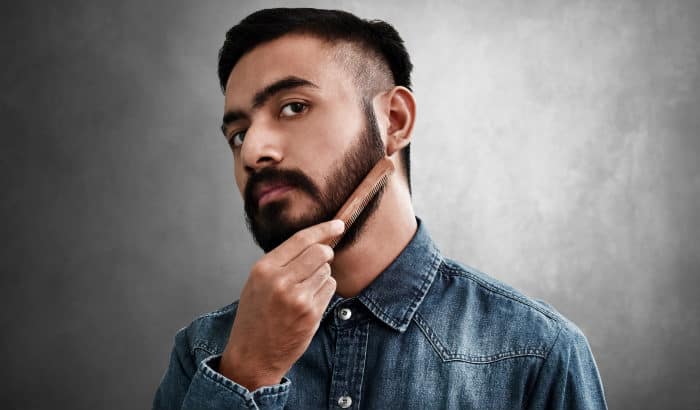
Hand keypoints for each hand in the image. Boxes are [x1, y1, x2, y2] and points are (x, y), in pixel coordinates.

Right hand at [219, 219, 343, 389]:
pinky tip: (308, 303)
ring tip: (303, 291)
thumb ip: (281, 262)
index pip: (301, 239)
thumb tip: (315, 242)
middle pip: (320, 252)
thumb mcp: (257, 283)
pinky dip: (324, 291)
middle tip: (321, 261)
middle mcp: (280, 281)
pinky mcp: (311, 313)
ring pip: (326, 270)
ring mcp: (297, 298)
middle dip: (325, 253)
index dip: (323, 229)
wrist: (252, 356)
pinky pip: (329, 288)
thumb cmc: (255, 317)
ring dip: (322, 276)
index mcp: (264, 269)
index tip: (338, 225)